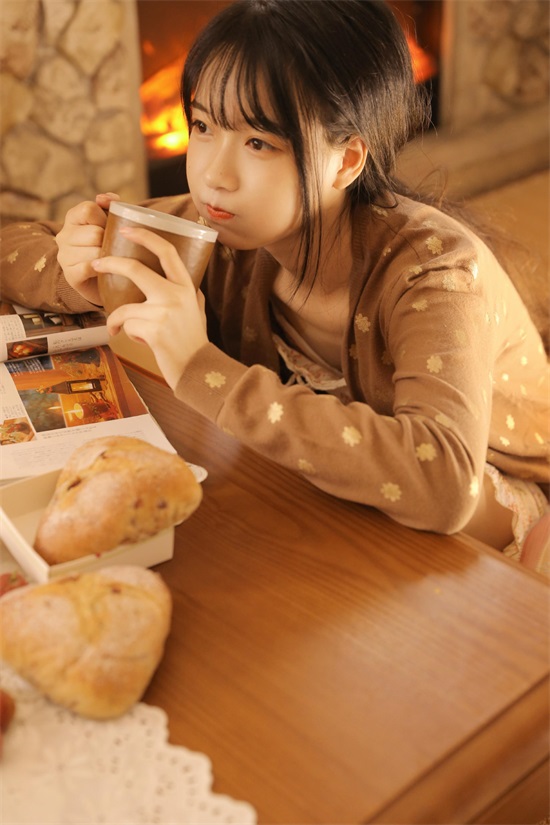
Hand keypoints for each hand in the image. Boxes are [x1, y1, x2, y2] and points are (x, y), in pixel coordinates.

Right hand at [56, 192, 119, 304]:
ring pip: (95, 252)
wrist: (108, 280)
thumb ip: (111, 205)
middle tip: (115, 248)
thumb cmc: (111, 246)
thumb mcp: (113, 222)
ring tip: (112, 260)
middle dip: (110, 241)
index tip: (111, 228)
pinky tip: (106, 271)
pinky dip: (102, 269)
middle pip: (95, 233)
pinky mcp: (70, 275)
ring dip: (109, 257)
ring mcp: (64, 256)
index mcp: (73, 217)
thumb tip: (102, 198)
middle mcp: (64, 235)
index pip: (89, 209)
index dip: (106, 218)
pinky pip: (89, 268)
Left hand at [91, 227, 208, 388]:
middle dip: (110, 263)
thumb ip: (190, 294)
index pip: (167, 252)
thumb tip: (187, 281)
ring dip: (118, 320)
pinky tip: (139, 342)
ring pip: (125, 307)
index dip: (145, 236)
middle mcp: (176, 295)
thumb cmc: (195, 342)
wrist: (198, 369)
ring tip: (119, 329)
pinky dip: (127, 334)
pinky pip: (127, 326)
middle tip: (97, 263)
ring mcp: (164, 312)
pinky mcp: (153, 330)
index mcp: (186, 287)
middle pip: (135, 269)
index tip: (127, 229)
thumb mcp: (198, 312)